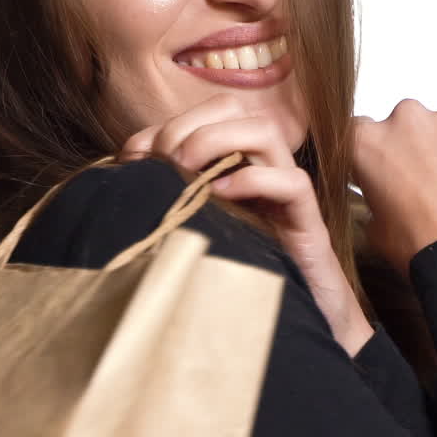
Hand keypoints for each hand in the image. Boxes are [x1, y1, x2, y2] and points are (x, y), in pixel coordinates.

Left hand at [119, 93, 374, 356]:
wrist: (298, 325)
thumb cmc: (241, 276)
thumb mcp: (197, 229)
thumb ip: (170, 194)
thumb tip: (129, 165)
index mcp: (237, 164)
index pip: (209, 112)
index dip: (168, 122)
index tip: (134, 153)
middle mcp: (264, 169)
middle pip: (237, 111)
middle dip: (191, 124)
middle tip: (163, 158)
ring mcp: (287, 194)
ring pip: (267, 133)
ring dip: (219, 139)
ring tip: (187, 166)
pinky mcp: (308, 223)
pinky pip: (293, 183)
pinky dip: (254, 180)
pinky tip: (221, 196)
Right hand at [350, 99, 436, 278]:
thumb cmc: (422, 247)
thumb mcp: (375, 229)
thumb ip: (375, 195)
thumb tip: (388, 195)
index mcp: (369, 142)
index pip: (358, 132)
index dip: (371, 154)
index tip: (380, 170)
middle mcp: (408, 119)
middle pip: (405, 123)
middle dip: (412, 148)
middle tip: (424, 185)